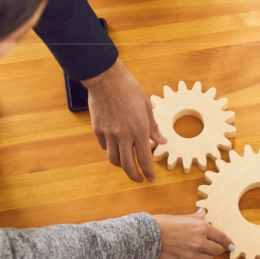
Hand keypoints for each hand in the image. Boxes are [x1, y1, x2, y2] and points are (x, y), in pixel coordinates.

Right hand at [84, 59, 166, 182]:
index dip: (148, 172)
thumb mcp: (147, 108)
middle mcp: (123, 135)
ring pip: (114, 159)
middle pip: (128, 165)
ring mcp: (108, 134)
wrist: (106, 79)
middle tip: (139, 179)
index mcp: (139, 130)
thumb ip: (154, 127)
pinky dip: (111, 150)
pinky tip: (116, 147)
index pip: (145, 159)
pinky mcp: (97, 130)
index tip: (151, 178)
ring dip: (121, 166)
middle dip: (135, 176)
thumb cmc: (129, 89)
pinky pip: (104, 147)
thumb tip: (162, 141)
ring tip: (127, 165)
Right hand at [153, 208, 232, 258]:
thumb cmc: (164, 224)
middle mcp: (200, 242)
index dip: (228, 242)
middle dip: (216, 248)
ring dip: (206, 256)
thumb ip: (196, 217)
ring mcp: (193, 254)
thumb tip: (203, 214)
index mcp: (202, 228)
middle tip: (211, 246)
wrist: (149, 235)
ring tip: (198, 251)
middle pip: (218, 250)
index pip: (222, 237)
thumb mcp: (183, 217)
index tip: (230, 245)